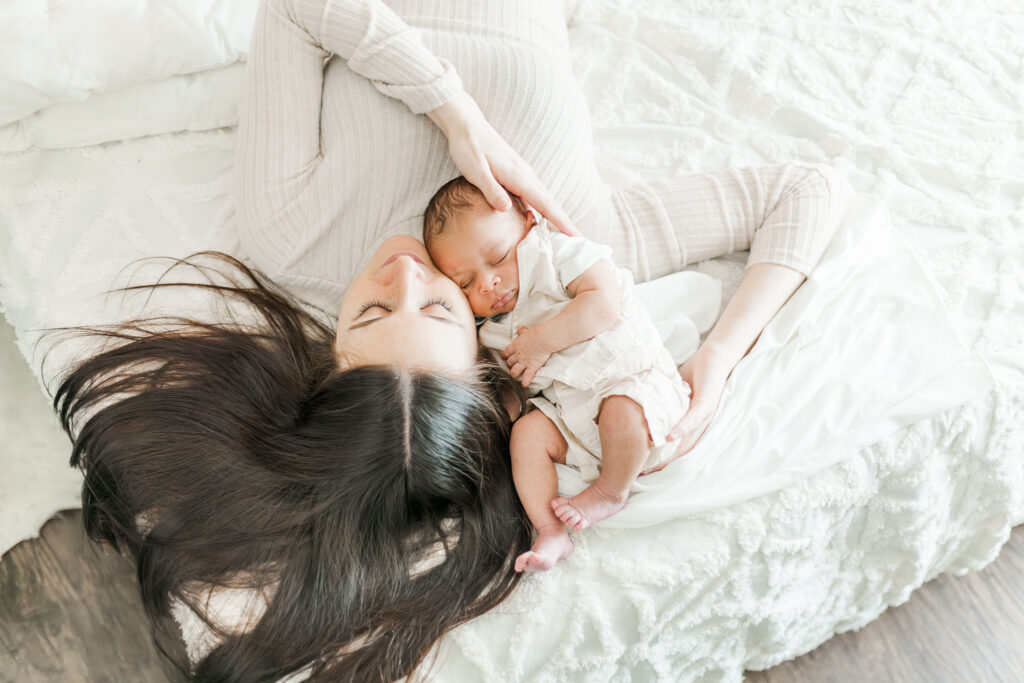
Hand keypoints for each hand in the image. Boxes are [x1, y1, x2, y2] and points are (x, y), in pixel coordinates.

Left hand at [426, 92, 578, 236]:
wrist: (466, 126)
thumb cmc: (468, 148)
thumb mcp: (475, 170)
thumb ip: (491, 189)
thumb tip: (506, 209)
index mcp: (518, 176)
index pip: (545, 204)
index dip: (561, 222)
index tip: (576, 237)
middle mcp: (525, 176)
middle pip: (551, 204)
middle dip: (565, 224)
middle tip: (580, 243)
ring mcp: (522, 175)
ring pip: (543, 201)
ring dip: (556, 218)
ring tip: (565, 237)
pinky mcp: (516, 176)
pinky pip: (534, 197)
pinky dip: (543, 210)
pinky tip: (541, 221)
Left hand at [502, 325, 552, 387]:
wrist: (543, 339)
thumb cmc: (536, 334)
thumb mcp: (527, 331)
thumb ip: (522, 331)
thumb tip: (519, 327)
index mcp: (516, 346)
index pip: (506, 352)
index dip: (505, 356)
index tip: (505, 358)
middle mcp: (518, 355)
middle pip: (509, 363)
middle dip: (509, 366)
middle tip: (511, 367)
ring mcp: (524, 362)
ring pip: (514, 371)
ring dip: (514, 375)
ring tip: (515, 378)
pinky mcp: (532, 367)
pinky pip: (526, 377)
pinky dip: (525, 382)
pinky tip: (524, 385)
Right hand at [639, 343, 733, 473]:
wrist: (715, 357)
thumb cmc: (694, 374)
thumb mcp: (673, 392)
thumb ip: (661, 402)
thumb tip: (638, 408)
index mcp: (692, 424)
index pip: (676, 447)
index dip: (661, 459)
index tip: (642, 469)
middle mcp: (700, 425)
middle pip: (682, 450)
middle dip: (663, 463)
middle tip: (643, 473)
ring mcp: (705, 415)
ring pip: (688, 439)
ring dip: (672, 452)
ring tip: (654, 464)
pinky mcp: (708, 403)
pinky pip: (694, 418)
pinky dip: (682, 428)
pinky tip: (670, 436)